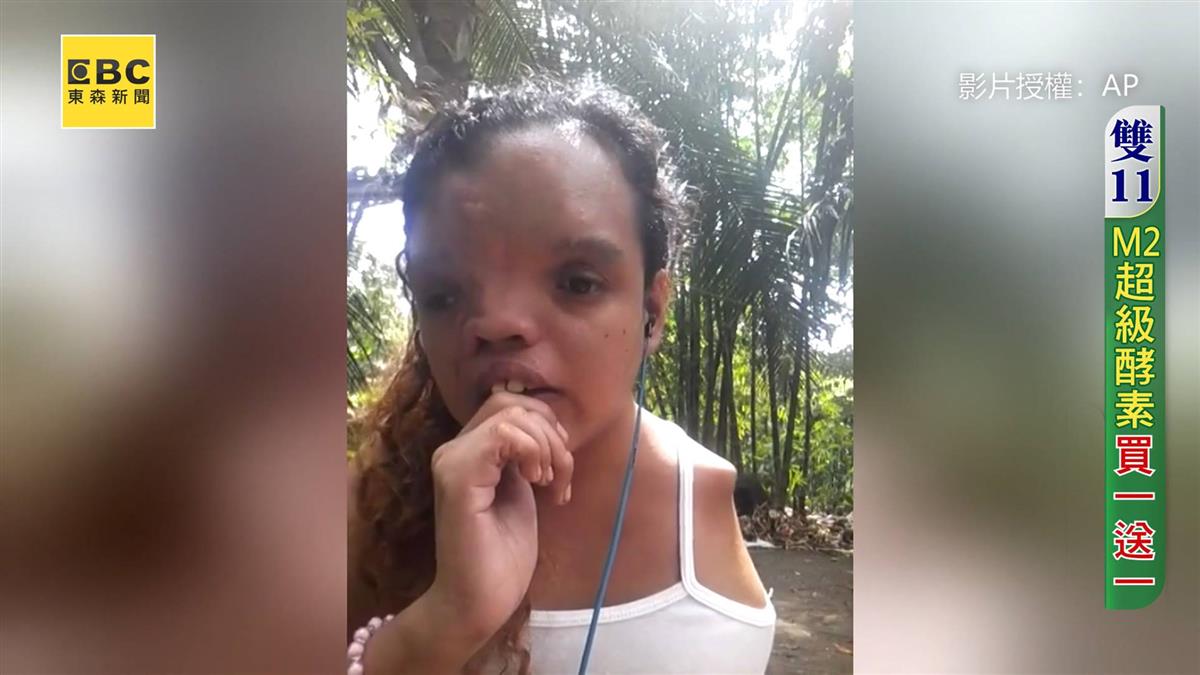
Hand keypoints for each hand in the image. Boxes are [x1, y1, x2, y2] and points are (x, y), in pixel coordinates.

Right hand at [425, 392, 572, 649]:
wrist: (479, 601)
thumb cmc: (501, 555)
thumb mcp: (521, 491)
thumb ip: (524, 457)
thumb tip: (547, 425)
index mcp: (467, 451)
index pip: (509, 405)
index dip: (545, 426)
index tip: (559, 469)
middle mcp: (452, 450)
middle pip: (511, 402)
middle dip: (550, 433)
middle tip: (559, 477)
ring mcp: (451, 462)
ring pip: (511, 415)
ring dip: (547, 447)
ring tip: (550, 484)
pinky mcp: (457, 479)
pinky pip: (503, 437)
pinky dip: (533, 453)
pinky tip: (538, 483)